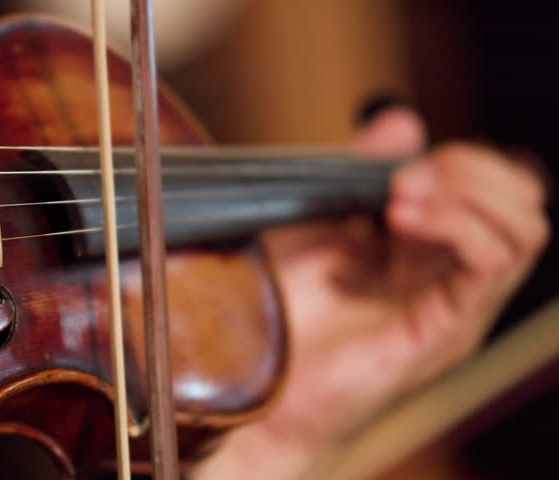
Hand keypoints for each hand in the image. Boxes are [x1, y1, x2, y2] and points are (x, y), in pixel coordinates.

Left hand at [191, 106, 549, 478]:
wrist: (255, 379)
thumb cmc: (278, 306)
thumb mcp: (315, 217)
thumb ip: (359, 170)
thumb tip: (404, 120)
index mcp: (427, 250)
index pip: (492, 188)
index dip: (458, 158)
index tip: (395, 161)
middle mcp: (451, 277)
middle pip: (521, 202)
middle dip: (470, 168)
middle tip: (404, 177)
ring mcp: (456, 306)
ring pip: (523, 228)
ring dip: (466, 193)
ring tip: (400, 196)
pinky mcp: (448, 332)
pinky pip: (490, 264)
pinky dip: (455, 225)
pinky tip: (401, 219)